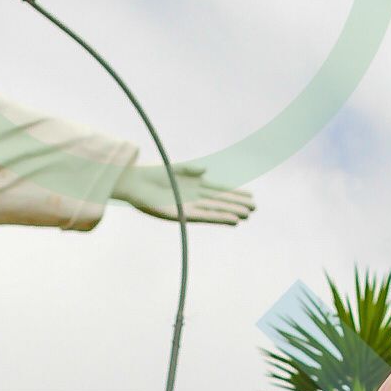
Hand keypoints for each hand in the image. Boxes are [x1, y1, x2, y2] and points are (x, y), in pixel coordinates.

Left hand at [120, 160, 254, 226]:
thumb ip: (191, 169)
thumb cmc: (154, 174)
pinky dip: (218, 218)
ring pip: (215, 210)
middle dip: (237, 204)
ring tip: (246, 215)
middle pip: (221, 201)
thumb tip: (205, 171)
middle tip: (254, 208)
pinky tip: (230, 220)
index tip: (250, 196)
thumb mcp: (176, 169)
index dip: (235, 193)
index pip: (220, 190)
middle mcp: (195, 197)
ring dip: (230, 213)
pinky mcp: (182, 214)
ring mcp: (190, 206)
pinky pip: (204, 217)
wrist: (137, 184)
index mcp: (196, 184)